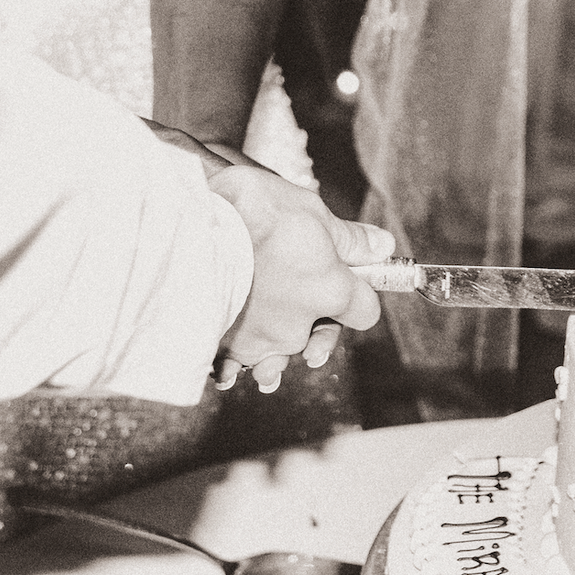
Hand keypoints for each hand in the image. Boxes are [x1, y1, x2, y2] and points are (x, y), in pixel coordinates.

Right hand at [204, 163, 387, 394]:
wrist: (191, 230)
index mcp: (330, 292)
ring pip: (275, 355)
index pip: (365, 311)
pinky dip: (233, 360)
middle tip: (304, 310)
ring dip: (272, 349)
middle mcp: (299, 326)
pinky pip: (234, 364)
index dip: (360, 295)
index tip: (351, 283)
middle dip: (314, 326)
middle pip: (317, 337)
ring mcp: (260, 341)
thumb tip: (383, 246)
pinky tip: (230, 362)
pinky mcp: (224, 347)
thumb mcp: (310, 211)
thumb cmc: (253, 214)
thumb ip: (348, 238)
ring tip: (266, 349)